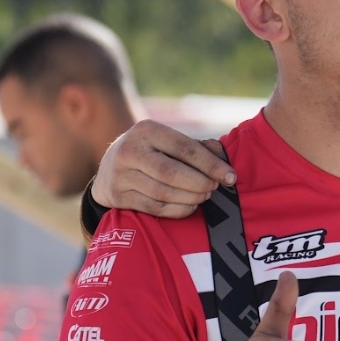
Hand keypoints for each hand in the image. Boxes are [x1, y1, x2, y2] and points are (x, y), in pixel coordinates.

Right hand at [91, 119, 232, 218]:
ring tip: (204, 195)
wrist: (108, 170)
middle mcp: (129, 150)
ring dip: (190, 197)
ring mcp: (121, 175)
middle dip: (200, 182)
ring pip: (163, 192)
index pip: (184, 148)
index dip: (210, 164)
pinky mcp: (118, 196)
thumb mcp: (166, 141)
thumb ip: (195, 146)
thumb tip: (221, 152)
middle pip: (172, 172)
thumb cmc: (150, 153)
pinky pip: (154, 208)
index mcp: (146, 130)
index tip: (231, 176)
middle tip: (215, 187)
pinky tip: (190, 206)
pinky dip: (177, 210)